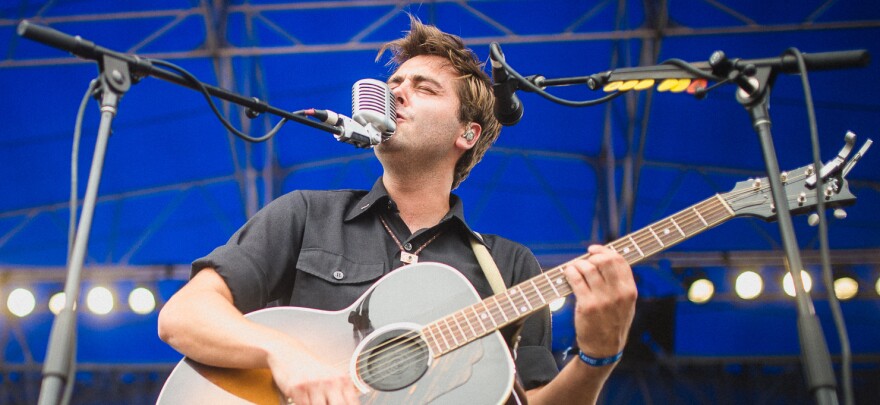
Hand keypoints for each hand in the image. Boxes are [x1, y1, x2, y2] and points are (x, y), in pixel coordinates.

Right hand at [267, 347, 360, 404]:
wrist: (288, 352)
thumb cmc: (311, 368)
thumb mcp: (332, 377)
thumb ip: (342, 393)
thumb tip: (349, 404)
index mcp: (342, 379)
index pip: (352, 403)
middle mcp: (330, 381)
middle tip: (325, 402)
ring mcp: (313, 385)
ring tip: (314, 399)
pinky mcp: (297, 388)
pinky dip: (304, 403)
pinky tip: (304, 398)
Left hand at [562, 244, 636, 358]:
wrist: (604, 349)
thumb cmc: (613, 324)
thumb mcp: (626, 304)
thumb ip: (620, 284)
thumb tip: (605, 259)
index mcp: (630, 291)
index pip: (619, 260)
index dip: (605, 250)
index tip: (594, 250)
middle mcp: (618, 293)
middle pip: (604, 260)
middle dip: (591, 256)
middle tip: (584, 260)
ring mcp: (603, 299)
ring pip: (588, 268)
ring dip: (578, 264)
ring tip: (574, 268)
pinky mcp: (587, 305)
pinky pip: (576, 279)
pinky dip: (570, 272)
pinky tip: (568, 273)